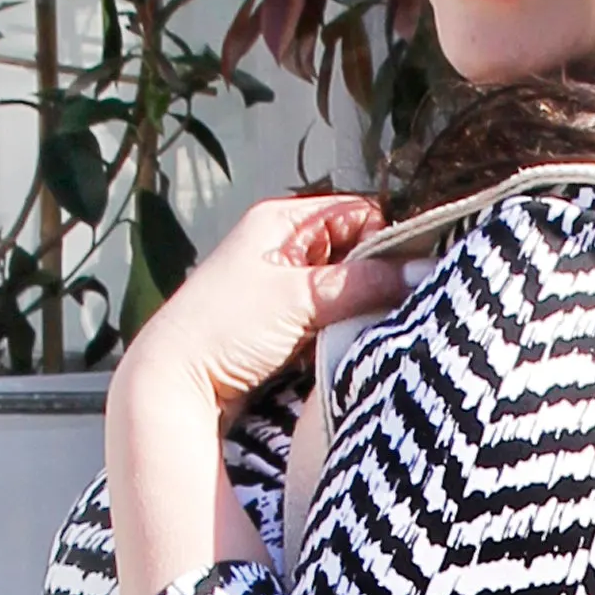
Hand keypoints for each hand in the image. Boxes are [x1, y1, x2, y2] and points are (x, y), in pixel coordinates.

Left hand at [118, 186, 386, 418]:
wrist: (174, 381)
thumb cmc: (223, 327)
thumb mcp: (302, 298)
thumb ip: (365, 284)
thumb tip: (420, 274)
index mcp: (281, 220)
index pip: (358, 213)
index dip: (384, 242)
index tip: (403, 276)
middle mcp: (280, 246)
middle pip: (353, 253)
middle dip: (372, 282)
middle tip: (383, 310)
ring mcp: (278, 286)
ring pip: (342, 291)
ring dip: (353, 313)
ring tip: (354, 333)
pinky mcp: (277, 323)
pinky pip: (325, 320)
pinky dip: (335, 334)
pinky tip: (334, 349)